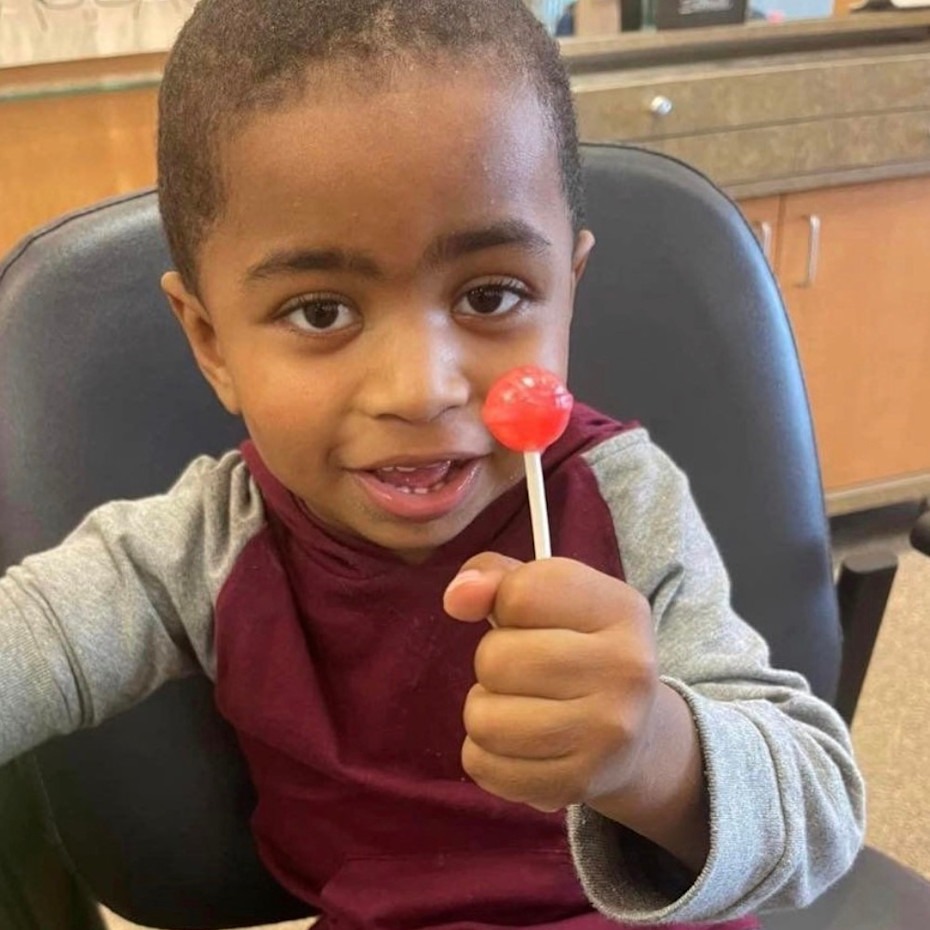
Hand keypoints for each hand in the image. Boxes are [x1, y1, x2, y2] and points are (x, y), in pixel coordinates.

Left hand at [443, 553, 659, 813]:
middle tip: (523, 672)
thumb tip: (458, 596)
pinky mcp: (578, 782)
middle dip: (492, 663)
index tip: (526, 618)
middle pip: (495, 659)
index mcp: (622, 610)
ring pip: (483, 719)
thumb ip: (497, 576)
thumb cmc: (577, 648)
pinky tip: (519, 744)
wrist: (636, 736)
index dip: (504, 603)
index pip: (521, 593)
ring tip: (518, 706)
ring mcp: (606, 733)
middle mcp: (625, 670)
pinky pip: (483, 765)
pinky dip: (485, 754)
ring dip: (484, 711)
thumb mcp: (551, 596)